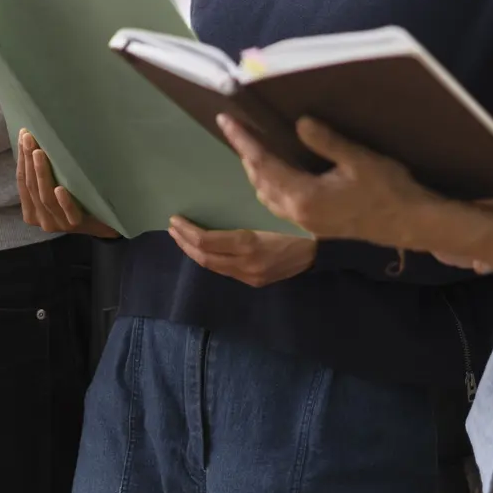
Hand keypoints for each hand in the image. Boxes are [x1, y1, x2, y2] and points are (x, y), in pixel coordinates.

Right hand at [16, 130, 117, 237]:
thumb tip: (36, 143)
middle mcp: (41, 219)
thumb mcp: (57, 188)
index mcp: (31, 210)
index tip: (23, 136)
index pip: (23, 182)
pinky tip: (60, 189)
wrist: (106, 222)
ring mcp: (58, 224)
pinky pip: (68, 213)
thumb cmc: (78, 201)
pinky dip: (63, 201)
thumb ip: (45, 177)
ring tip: (39, 153)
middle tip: (29, 138)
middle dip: (28, 160)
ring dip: (42, 174)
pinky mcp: (76, 226)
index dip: (21, 159)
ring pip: (45, 197)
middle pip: (32, 187)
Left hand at [167, 217, 315, 286]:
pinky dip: (210, 259)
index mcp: (248, 244)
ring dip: (194, 253)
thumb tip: (215, 210)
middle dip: (184, 243)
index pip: (206, 241)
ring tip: (182, 238)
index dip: (187, 231)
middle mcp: (245, 264)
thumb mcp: (269, 215)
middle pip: (204, 257)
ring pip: (213, 267)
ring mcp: (250, 276)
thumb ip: (242, 218)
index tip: (175, 220)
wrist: (320, 252)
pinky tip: (205, 250)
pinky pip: (225, 271)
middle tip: (172, 228)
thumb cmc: (296, 225)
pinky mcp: (254, 282)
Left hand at [217, 114, 447, 251]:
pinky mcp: (314, 225)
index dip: (243, 140)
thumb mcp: (359, 159)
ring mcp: (305, 222)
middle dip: (245, 154)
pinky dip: (270, 184)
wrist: (411, 225)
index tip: (226, 120)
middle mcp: (297, 213)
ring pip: (266, 195)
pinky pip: (279, 203)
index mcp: (303, 197)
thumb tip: (299, 123)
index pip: (262, 164)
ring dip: (256, 171)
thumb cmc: (389, 190)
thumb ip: (325, 141)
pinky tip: (277, 171)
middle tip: (236, 128)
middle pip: (259, 181)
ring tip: (252, 146)